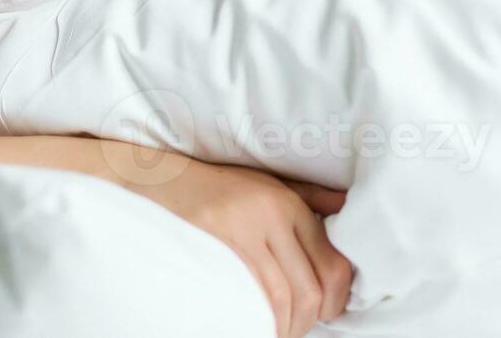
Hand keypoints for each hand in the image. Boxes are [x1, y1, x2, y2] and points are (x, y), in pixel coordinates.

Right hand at [115, 154, 354, 336]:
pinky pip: (246, 296)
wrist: (153, 178)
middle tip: (302, 328)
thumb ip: (310, 198)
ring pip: (279, 299)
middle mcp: (267, 214)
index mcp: (285, 203)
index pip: (331, 264)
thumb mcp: (267, 183)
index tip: (327, 312)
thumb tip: (347, 212)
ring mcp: (236, 231)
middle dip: (310, 321)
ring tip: (278, 331)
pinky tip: (257, 325)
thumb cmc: (214, 187)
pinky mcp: (209, 246)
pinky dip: (258, 320)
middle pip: (307, 289)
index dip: (336, 300)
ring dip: (284, 327)